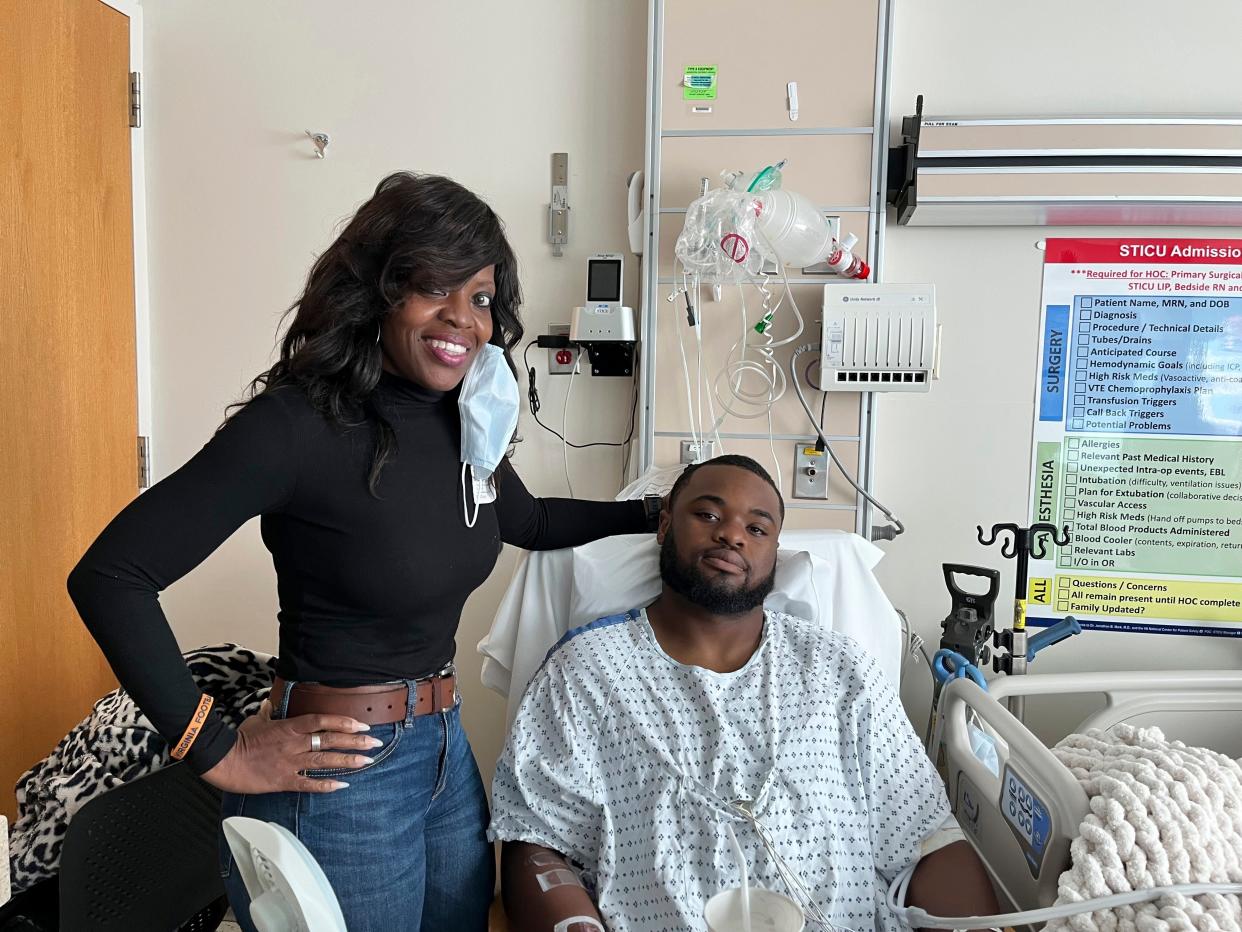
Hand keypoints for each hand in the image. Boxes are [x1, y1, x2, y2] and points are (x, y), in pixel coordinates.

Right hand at [201, 704, 378, 793]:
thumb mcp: (257, 720)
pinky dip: (326, 785)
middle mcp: (294, 743)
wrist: (223, 759)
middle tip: (375, 743)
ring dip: (348, 760)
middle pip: (330, 739)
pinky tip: (342, 785)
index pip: (323, 720)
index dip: (345, 722)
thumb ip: (269, 713)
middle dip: (355, 740)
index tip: (362, 724)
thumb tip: (271, 704)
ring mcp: (290, 762)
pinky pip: (308, 783)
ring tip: (367, 761)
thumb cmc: (239, 739)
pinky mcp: (283, 780)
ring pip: (325, 759)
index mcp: (290, 727)